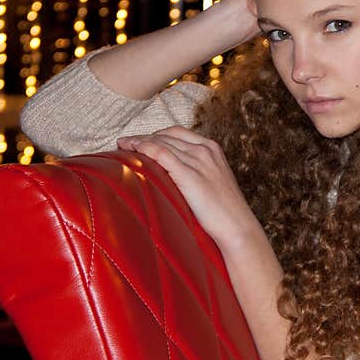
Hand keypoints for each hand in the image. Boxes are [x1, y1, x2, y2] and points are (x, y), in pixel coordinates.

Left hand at [117, 126, 259, 248]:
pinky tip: (132, 150)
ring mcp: (198, 160)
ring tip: (122, 146)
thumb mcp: (212, 183)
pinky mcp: (189, 174)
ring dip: (138, 141)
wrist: (236, 227)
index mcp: (212, 149)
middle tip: (125, 142)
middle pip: (167, 135)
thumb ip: (196, 173)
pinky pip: (161, 153)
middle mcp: (205, 150)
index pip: (178, 133)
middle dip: (143, 137)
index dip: (156, 134)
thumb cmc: (224, 212)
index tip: (140, 140)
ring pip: (161, 142)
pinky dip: (144, 148)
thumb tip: (173, 177)